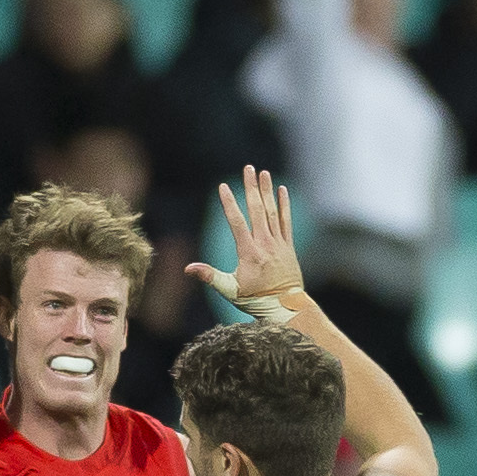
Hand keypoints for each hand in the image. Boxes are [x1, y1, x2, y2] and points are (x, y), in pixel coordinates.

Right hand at [186, 166, 303, 310]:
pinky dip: (284, 205)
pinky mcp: (288, 246)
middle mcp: (265, 244)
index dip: (229, 203)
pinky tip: (282, 190)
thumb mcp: (229, 290)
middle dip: (251, 188)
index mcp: (249, 253)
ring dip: (267, 191)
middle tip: (248, 168)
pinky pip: (286, 221)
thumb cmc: (254, 300)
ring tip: (264, 172)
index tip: (223, 186)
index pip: (237, 222)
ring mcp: (278, 244)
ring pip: (272, 212)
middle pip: (257, 210)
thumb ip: (210, 276)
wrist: (285, 307)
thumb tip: (188, 269)